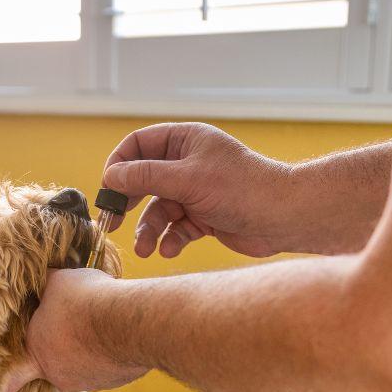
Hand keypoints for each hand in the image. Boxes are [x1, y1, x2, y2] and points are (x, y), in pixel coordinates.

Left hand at [0, 268, 147, 391]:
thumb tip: (40, 278)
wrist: (126, 321)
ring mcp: (86, 382)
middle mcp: (58, 374)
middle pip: (54, 362)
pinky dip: (108, 354)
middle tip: (73, 326)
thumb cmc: (84, 300)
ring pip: (82, 365)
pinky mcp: (112, 382)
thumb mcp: (57, 282)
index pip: (11, 380)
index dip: (7, 385)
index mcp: (37, 352)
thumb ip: (45, 287)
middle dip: (62, 346)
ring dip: (87, 350)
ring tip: (99, 325)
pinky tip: (116, 334)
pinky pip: (106, 368)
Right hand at [103, 122, 295, 257]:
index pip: (139, 145)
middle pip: (143, 180)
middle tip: (113, 222)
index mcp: (185, 141)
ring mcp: (195, 191)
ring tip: (145, 249)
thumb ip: (146, 177)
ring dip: (149, 230)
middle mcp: (187, 163)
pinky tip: (171, 249)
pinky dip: (170, 239)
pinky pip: (176, 228)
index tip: (108, 189)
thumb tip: (110, 176)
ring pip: (158, 210)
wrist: (283, 218)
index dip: (119, 165)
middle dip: (129, 203)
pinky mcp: (204, 217)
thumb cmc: (241, 189)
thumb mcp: (187, 179)